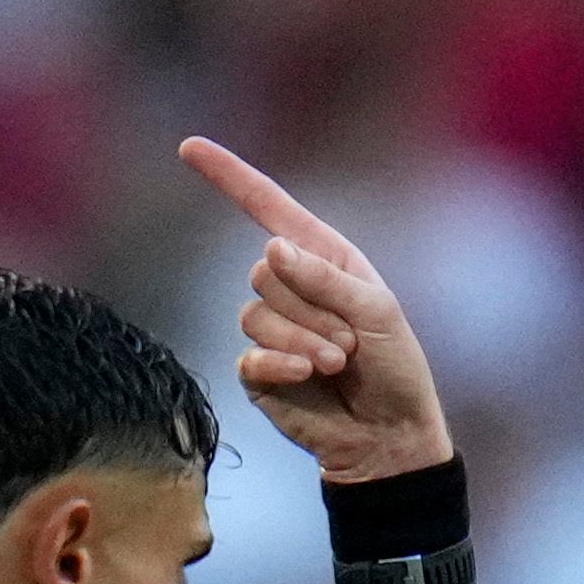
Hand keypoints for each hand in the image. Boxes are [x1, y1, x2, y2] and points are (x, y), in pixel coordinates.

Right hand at [177, 136, 457, 482]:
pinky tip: (306, 375)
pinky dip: (281, 362)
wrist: (390, 436)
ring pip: (255, 313)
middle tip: (350, 342)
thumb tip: (271, 248)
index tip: (189, 147)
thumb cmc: (394, 370)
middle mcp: (293, 288)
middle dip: (312, 308)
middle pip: (264, 272)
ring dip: (303, 339)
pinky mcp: (259, 370)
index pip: (268, 209)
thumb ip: (325, 277)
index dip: (230, 177)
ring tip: (339, 363)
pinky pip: (250, 352)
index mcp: (323, 259)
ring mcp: (272, 329)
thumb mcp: (377, 312)